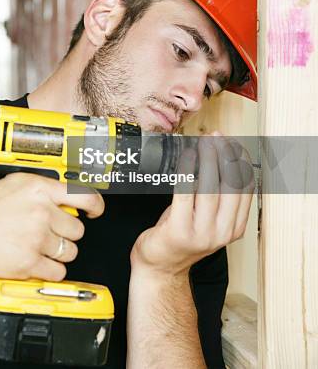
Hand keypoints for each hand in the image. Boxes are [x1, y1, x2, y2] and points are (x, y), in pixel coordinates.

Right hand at [0, 172, 103, 280]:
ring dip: (60, 252)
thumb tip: (68, 196)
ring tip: (41, 246)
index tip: (95, 212)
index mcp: (40, 189)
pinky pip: (58, 271)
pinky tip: (38, 261)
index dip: (96, 206)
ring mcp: (36, 238)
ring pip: (70, 251)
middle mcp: (41, 212)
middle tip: (51, 232)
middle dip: (67, 232)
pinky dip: (51, 270)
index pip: (83, 195)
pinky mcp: (29, 263)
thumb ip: (44, 188)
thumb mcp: (16, 184)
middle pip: (77, 229)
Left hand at [130, 133, 253, 275]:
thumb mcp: (207, 217)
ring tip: (204, 143)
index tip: (234, 144)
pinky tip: (187, 157)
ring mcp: (201, 234)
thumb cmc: (182, 236)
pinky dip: (187, 171)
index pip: (245, 189)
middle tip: (218, 138)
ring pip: (210, 189)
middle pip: (230, 186)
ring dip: (208, 160)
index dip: (241, 162)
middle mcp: (222, 232)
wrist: (160, 268)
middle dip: (225, 156)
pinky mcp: (179, 231)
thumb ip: (218, 195)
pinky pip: (185, 194)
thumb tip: (221, 156)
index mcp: (235, 228)